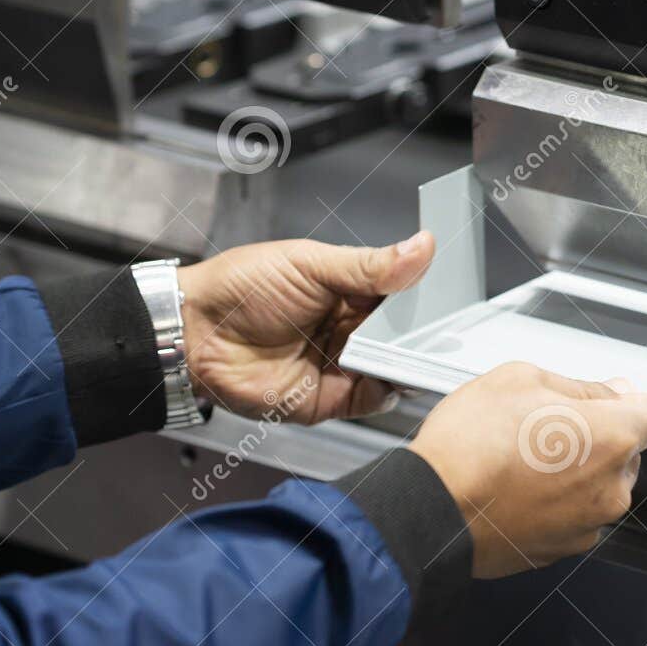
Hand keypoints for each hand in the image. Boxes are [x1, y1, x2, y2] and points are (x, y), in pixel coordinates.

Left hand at [177, 233, 434, 422]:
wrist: (195, 334)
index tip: (451, 294)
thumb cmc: (242, 289)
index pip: (402, 293)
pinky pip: (375, 398)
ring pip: (395, 366)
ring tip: (422, 352)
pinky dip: (390, 390)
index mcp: (350, 290)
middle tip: (443, 327)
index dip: (426, 294)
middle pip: (404, 334)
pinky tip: (395, 376)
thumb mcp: (312, 264)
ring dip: (410, 362)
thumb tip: (422, 246)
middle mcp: (352, 329)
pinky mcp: (333, 399)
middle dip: (424, 332)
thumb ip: (370, 265)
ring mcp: (344, 365)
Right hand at [408, 362, 646, 576]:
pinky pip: (572, 511)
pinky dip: (552, 497)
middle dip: (596, 431)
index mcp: (612, 435)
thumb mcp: (521, 380)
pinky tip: (512, 484)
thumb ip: (579, 385)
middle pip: (623, 448)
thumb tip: (608, 394)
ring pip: (595, 481)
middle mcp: (610, 485)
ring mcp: (589, 522)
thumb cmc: (468, 448)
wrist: (430, 512)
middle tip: (542, 422)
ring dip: (570, 466)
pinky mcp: (564, 548)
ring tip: (514, 457)